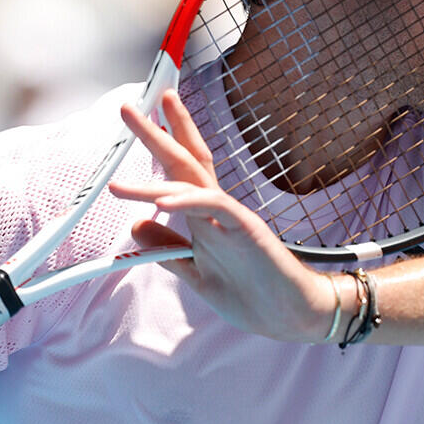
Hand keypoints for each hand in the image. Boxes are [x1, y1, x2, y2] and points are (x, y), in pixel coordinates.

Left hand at [108, 90, 338, 342]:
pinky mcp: (247, 229)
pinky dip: (188, 200)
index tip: (140, 121)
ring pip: (194, 177)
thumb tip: (135, 227)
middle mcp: (217, 209)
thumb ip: (169, 248)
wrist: (294, 316)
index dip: (162, 144)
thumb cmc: (253, 294)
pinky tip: (163, 199)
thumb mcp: (196, 272)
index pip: (180, 171)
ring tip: (139, 128)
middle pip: (185, 160)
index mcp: (206, 216)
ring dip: (164, 152)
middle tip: (129, 107)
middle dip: (157, 132)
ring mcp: (232, 216)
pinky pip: (215, 207)